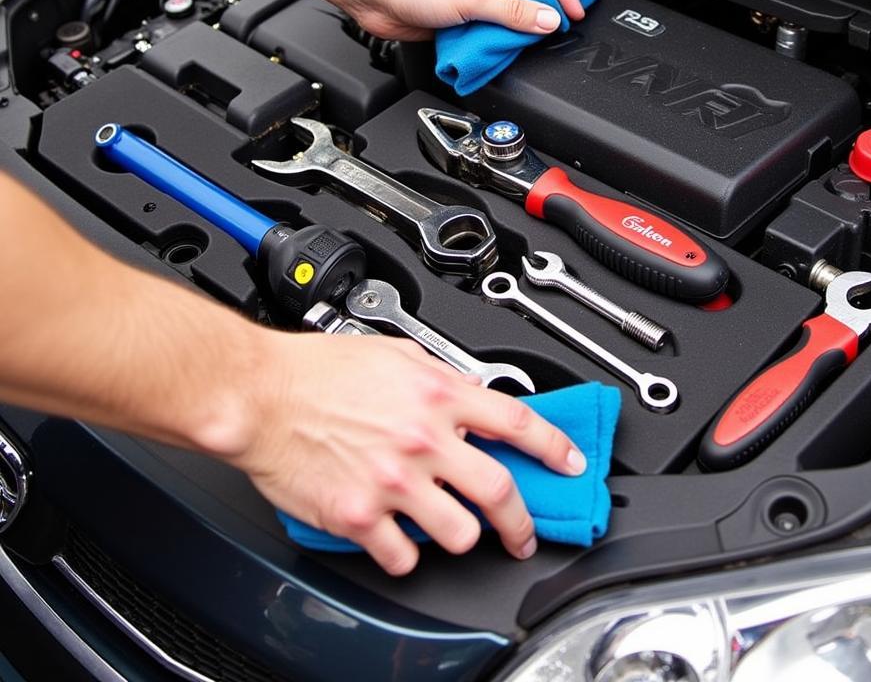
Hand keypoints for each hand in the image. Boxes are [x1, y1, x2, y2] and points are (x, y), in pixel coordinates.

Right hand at [234, 330, 585, 574]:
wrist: (261, 395)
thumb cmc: (318, 370)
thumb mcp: (396, 354)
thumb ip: (441, 378)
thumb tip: (471, 395)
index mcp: (437, 394)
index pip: (517, 422)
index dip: (555, 447)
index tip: (570, 462)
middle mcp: (423, 439)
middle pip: (500, 492)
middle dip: (522, 522)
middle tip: (523, 531)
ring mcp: (394, 482)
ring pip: (459, 534)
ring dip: (460, 535)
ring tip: (449, 527)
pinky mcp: (359, 516)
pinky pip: (403, 556)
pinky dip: (405, 553)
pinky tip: (398, 538)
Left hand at [339, 0, 585, 39]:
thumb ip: (514, 13)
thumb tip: (548, 20)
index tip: (574, 13)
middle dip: (540, 13)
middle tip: (551, 32)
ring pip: (510, 14)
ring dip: (515, 31)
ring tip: (520, 43)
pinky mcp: (463, 15)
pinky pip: (491, 28)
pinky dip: (496, 40)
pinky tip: (496, 49)